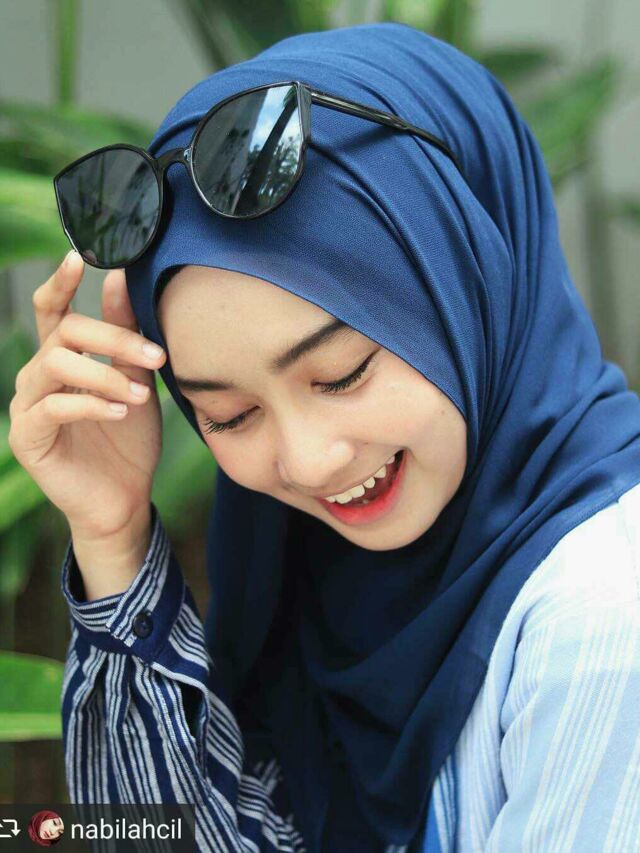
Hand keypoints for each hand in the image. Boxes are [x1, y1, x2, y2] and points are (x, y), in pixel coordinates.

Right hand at [8, 251, 165, 544]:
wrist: (124, 498)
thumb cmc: (128, 439)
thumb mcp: (133, 379)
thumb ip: (123, 334)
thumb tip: (119, 277)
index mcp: (62, 359)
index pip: (51, 311)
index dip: (59, 283)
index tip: (77, 257)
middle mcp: (38, 377)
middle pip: (64, 335)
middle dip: (113, 339)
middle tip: (155, 356)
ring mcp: (28, 407)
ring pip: (56, 366)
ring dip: (106, 375)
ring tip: (141, 395)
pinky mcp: (28, 438)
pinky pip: (54, 408)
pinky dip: (92, 405)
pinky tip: (123, 411)